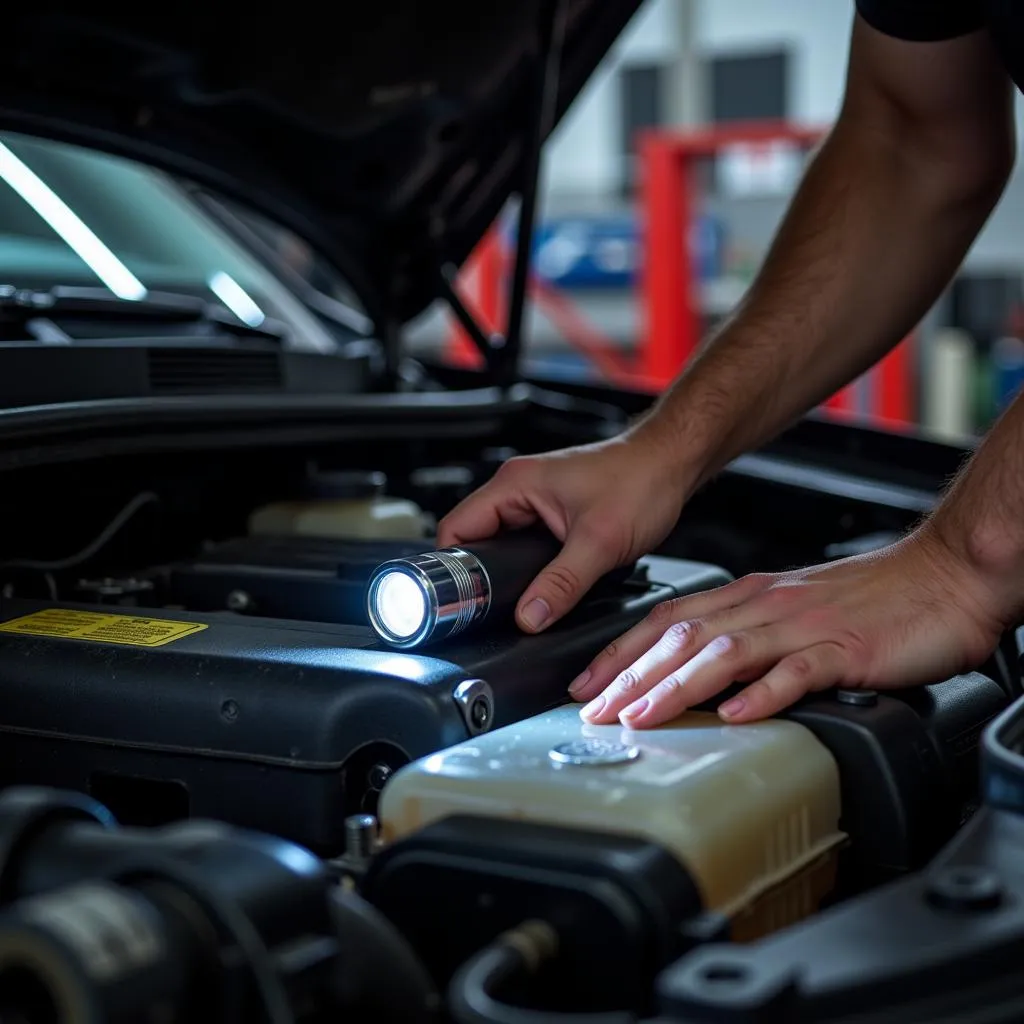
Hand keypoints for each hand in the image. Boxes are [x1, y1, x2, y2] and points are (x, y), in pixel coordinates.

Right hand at [436, 434, 691, 632]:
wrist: (673, 464)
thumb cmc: (641, 480)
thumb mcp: (600, 542)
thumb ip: (562, 584)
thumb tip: (529, 616)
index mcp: (514, 484)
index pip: (455, 528)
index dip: (452, 568)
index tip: (460, 599)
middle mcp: (518, 489)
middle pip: (476, 540)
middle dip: (482, 575)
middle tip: (493, 607)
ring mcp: (535, 501)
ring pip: (502, 545)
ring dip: (509, 571)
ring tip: (521, 596)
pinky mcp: (553, 513)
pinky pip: (525, 545)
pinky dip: (530, 567)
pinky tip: (544, 584)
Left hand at [568, 527, 1006, 726]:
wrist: (940, 576)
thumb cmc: (869, 597)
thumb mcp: (789, 608)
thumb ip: (746, 637)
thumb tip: (700, 676)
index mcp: (748, 595)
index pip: (667, 619)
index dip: (620, 651)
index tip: (586, 684)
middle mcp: (764, 605)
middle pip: (682, 637)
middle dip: (630, 675)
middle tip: (593, 709)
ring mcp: (802, 625)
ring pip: (725, 653)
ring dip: (677, 686)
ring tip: (641, 716)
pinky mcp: (844, 647)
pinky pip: (797, 671)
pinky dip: (764, 693)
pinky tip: (737, 716)